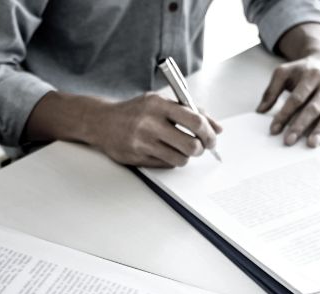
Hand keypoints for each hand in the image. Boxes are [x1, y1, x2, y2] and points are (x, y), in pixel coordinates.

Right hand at [89, 93, 221, 166]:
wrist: (102, 122)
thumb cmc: (136, 111)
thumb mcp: (161, 103)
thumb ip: (190, 112)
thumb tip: (217, 128)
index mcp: (158, 105)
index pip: (194, 120)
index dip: (208, 133)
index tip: (212, 138)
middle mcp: (150, 123)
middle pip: (190, 145)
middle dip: (200, 149)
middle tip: (200, 148)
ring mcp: (142, 142)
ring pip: (179, 159)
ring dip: (185, 157)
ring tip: (181, 150)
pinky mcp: (137, 157)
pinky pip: (165, 165)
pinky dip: (170, 160)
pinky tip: (164, 151)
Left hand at [257, 51, 319, 147]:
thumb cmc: (302, 71)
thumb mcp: (284, 73)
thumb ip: (271, 91)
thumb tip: (260, 110)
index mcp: (311, 76)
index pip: (297, 98)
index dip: (284, 114)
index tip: (274, 130)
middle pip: (313, 108)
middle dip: (300, 125)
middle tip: (289, 141)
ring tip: (311, 144)